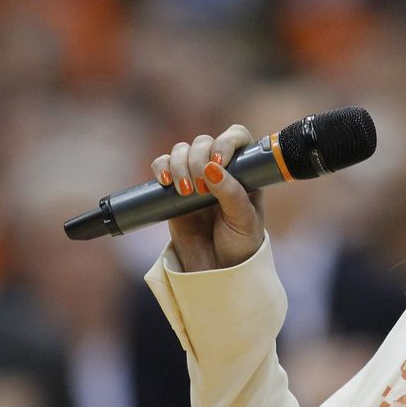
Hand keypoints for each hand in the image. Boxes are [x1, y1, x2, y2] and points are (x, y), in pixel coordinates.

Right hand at [151, 125, 264, 270]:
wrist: (218, 269)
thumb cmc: (240, 245)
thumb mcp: (244, 221)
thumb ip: (232, 194)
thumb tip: (212, 168)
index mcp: (244, 171)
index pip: (236, 137)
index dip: (226, 142)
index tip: (219, 162)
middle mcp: (220, 169)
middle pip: (204, 142)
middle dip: (198, 159)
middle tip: (201, 188)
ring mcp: (196, 177)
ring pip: (181, 150)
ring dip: (179, 164)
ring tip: (186, 191)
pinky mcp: (173, 189)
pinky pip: (162, 166)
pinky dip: (160, 168)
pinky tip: (166, 183)